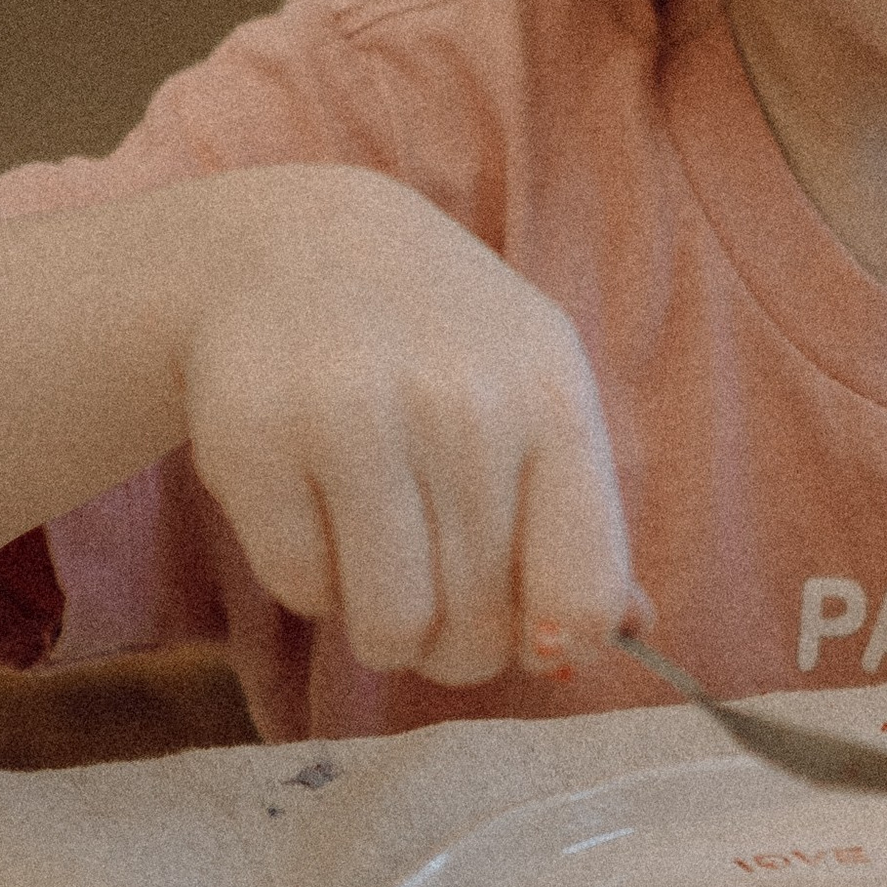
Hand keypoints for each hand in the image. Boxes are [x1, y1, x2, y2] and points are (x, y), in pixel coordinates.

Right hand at [175, 166, 642, 687]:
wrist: (292, 242)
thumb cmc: (436, 340)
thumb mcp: (533, 390)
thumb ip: (580, 517)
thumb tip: (631, 634)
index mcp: (553, 397)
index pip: (584, 594)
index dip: (555, 644)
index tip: (528, 633)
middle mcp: (465, 406)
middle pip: (479, 633)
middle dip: (454, 642)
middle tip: (433, 587)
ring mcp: (357, 418)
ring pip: (390, 630)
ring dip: (379, 621)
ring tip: (375, 551)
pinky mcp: (256, 441)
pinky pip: (300, 590)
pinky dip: (307, 575)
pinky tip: (314, 503)